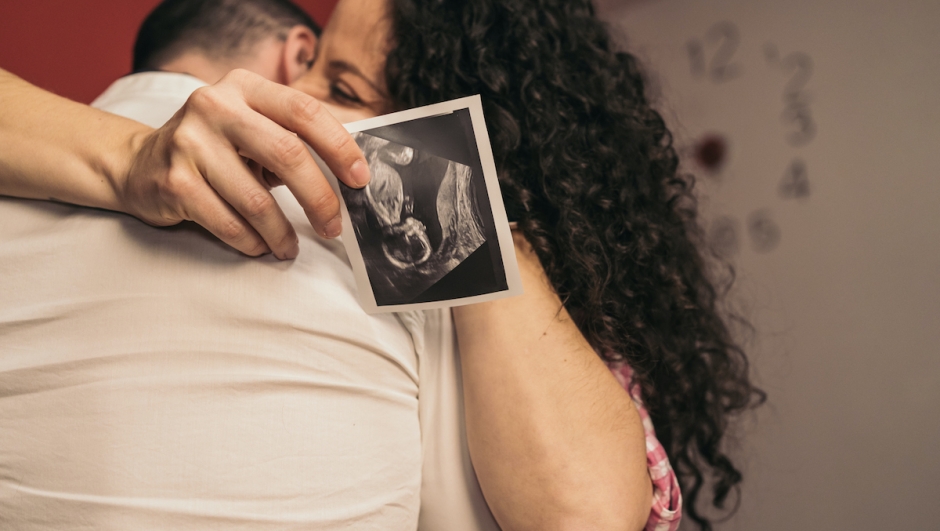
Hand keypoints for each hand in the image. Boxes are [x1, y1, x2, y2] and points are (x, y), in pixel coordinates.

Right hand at [120, 69, 369, 258]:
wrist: (138, 163)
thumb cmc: (214, 148)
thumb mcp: (252, 127)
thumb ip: (294, 138)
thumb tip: (353, 171)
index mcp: (244, 87)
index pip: (304, 111)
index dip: (340, 146)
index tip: (360, 179)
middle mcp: (215, 106)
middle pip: (287, 154)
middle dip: (319, 198)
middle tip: (333, 226)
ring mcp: (190, 142)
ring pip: (257, 199)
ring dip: (281, 232)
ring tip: (289, 247)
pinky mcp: (174, 181)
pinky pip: (228, 222)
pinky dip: (250, 241)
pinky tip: (259, 246)